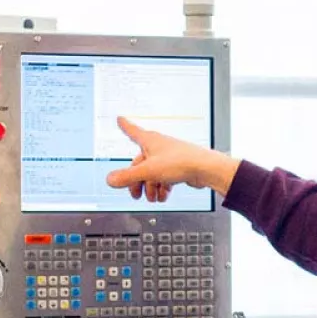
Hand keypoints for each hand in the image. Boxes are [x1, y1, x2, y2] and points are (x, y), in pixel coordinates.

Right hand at [105, 117, 224, 202]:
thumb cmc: (181, 162)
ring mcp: (169, 157)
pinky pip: (164, 177)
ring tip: (152, 198)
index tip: (120, 119)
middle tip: (135, 194)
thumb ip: (128, 176)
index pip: (132, 130)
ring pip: (153, 173)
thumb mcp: (149, 171)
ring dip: (150, 187)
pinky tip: (163, 197)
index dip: (125, 125)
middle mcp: (159, 147)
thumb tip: (110, 180)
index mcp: (150, 140)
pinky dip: (162, 188)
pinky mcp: (178, 167)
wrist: (206, 169)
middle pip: (140, 163)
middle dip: (136, 180)